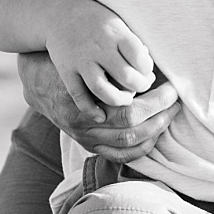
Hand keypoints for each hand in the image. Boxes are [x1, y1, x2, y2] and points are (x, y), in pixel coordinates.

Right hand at [17, 52, 179, 163]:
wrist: (37, 79)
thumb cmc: (70, 60)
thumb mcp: (89, 57)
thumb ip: (116, 66)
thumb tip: (154, 67)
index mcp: (83, 101)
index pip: (130, 110)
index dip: (156, 101)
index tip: (172, 87)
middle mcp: (82, 124)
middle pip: (131, 130)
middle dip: (160, 116)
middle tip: (176, 101)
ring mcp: (84, 137)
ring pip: (127, 146)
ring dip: (154, 132)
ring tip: (169, 115)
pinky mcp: (86, 144)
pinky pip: (118, 156)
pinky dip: (139, 149)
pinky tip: (154, 135)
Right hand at [41, 6, 154, 114]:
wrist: (59, 15)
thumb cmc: (97, 21)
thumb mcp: (118, 23)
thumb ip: (132, 45)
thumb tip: (149, 70)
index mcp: (115, 33)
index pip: (140, 58)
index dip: (148, 69)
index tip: (147, 70)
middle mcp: (98, 47)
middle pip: (126, 76)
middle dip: (139, 86)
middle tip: (141, 87)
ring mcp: (81, 60)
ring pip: (102, 88)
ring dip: (118, 99)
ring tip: (125, 99)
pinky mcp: (66, 71)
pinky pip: (78, 94)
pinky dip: (90, 108)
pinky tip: (101, 115)